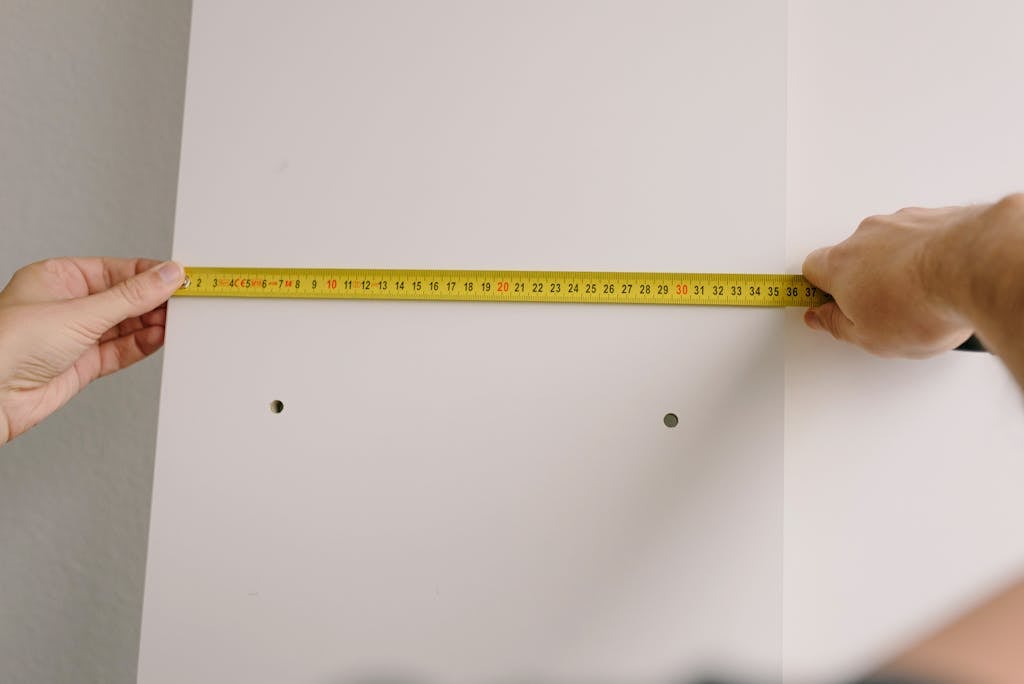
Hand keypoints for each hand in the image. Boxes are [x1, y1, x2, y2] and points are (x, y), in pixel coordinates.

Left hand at [0, 258, 183, 445]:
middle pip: (125, 298)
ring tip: (179, 320)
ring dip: (152, 323)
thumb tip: (167, 275)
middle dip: (155, 300)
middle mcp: (68, 305)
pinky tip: (161, 337)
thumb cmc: (6, 345)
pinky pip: (122, 350)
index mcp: (59, 277)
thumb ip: (131, 296)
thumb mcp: (80, 312)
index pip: (117, 270)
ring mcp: (76, 336)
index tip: (180, 277)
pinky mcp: (83, 364)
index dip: (150, 274)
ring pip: (126, 325)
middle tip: (186, 300)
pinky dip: (143, 344)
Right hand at [802, 205, 979, 357]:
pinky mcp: (935, 217)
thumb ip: (838, 325)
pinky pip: (922, 237)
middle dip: (862, 280)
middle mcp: (866, 235)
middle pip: (851, 256)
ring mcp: (902, 222)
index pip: (811, 271)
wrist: (976, 269)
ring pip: (889, 245)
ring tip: (919, 298)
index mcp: (840, 264)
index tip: (827, 308)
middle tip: (878, 310)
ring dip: (897, 267)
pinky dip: (928, 255)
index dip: (818, 291)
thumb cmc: (922, 302)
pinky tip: (941, 281)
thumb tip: (824, 318)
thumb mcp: (869, 337)